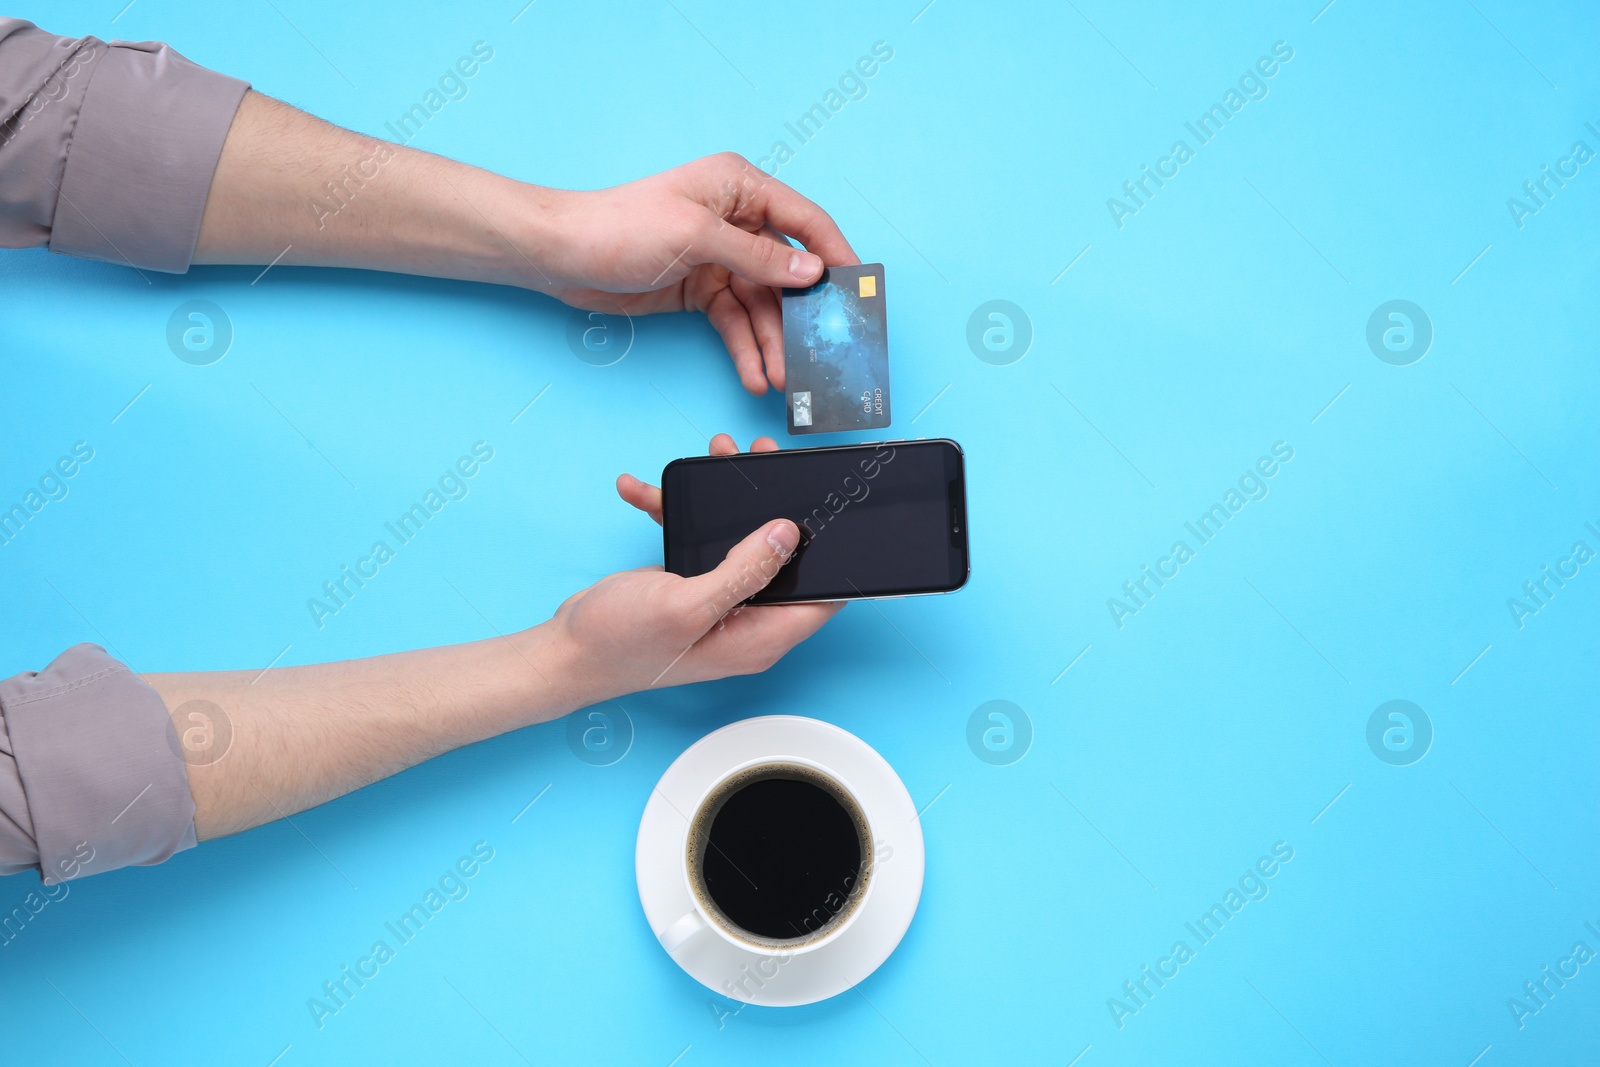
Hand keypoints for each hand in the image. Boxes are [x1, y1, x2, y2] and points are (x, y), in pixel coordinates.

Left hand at [539, 154, 857, 394]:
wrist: (562, 256)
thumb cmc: (619, 227)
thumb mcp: (695, 237)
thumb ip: (757, 256)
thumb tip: (811, 271)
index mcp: (739, 187)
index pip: (805, 220)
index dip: (835, 255)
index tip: (858, 292)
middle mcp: (736, 220)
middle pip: (786, 272)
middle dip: (801, 316)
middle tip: (820, 352)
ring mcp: (720, 258)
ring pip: (762, 305)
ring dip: (773, 342)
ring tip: (784, 379)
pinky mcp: (702, 290)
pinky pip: (736, 322)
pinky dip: (746, 348)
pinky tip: (756, 374)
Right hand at [551, 434, 842, 700]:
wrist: (565, 651)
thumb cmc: (620, 644)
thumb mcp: (687, 606)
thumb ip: (742, 572)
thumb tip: (787, 536)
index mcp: (759, 636)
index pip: (822, 596)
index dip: (833, 554)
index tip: (833, 507)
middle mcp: (746, 619)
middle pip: (782, 556)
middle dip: (774, 503)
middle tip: (760, 458)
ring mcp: (719, 600)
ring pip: (740, 538)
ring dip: (723, 496)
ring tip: (715, 453)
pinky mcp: (691, 584)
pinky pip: (698, 540)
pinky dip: (675, 511)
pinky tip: (646, 491)